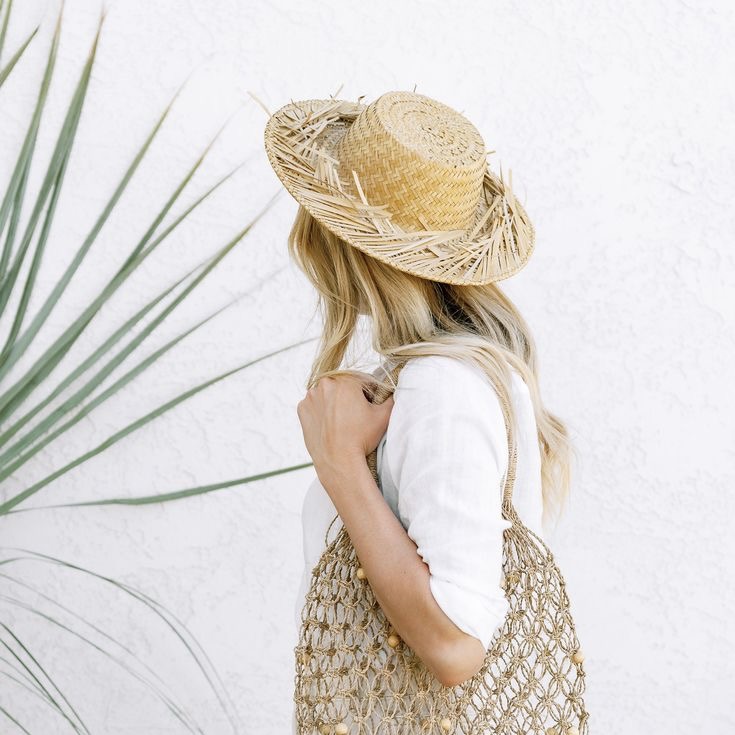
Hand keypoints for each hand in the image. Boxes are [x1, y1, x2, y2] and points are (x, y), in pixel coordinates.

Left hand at [296, 371, 393, 486]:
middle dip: (351, 396)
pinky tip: (330, 424)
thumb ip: (392, 397)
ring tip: (343, 420)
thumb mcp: (384, 416)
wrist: (339, 462)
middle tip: (357, 414)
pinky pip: (315, 404)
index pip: (362, 380)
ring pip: (328, 394)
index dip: (370, 393)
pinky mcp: (302, 409)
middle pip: (343, 385)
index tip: (370, 406)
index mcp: (345, 381)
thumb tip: (395, 390)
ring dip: (335, 401)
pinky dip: (321, 410)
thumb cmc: (362, 438)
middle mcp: (324, 384)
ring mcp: (310, 397)